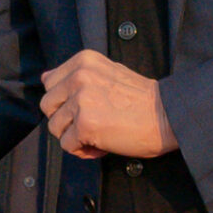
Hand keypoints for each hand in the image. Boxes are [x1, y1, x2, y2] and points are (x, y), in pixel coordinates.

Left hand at [40, 52, 175, 160]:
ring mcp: (81, 100)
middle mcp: (79, 76)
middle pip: (48, 106)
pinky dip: (82, 150)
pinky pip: (67, 145)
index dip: (65, 101)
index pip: (50, 84)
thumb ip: (76, 75)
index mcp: (83, 61)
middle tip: (91, 123)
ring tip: (98, 134)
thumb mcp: (107, 73)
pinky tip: (101, 145)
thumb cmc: (141, 100)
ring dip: (74, 136)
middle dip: (65, 120)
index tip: (87, 107)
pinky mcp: (85, 124)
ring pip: (55, 127)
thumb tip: (44, 78)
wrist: (168, 115)